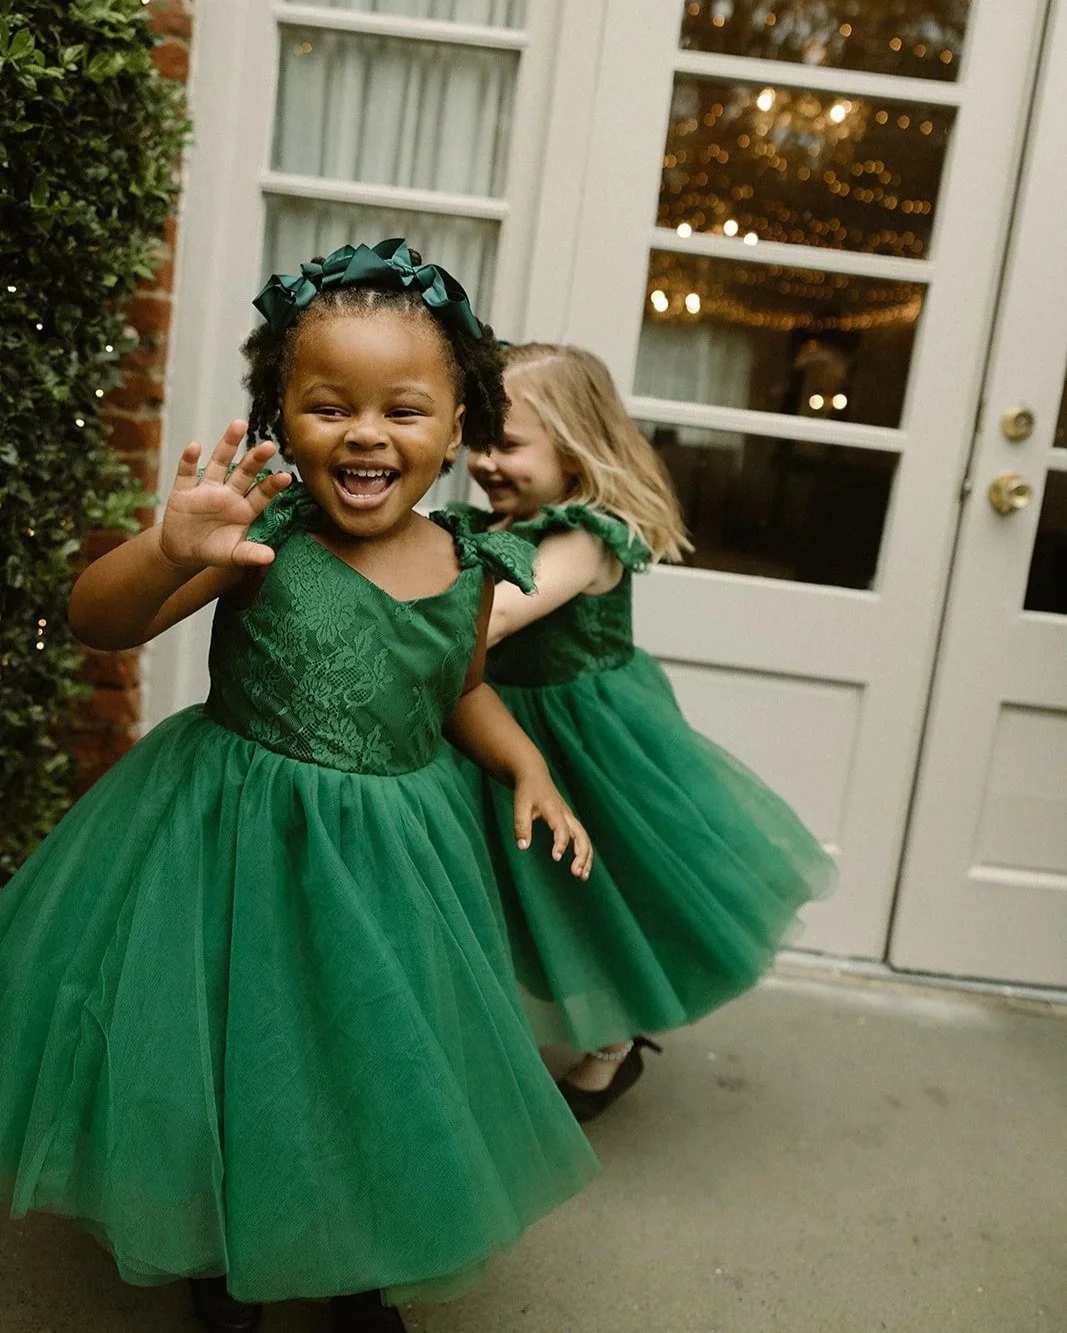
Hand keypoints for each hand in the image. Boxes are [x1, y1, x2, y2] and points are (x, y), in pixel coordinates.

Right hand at [159, 419, 290, 569]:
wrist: (183, 551)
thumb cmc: (214, 550)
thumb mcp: (233, 555)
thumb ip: (251, 554)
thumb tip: (271, 556)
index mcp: (244, 509)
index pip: (261, 494)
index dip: (272, 486)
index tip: (286, 477)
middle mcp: (228, 494)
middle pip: (244, 472)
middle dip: (256, 459)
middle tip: (270, 445)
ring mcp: (207, 489)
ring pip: (219, 463)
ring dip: (228, 444)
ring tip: (239, 425)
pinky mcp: (184, 491)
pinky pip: (186, 473)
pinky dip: (188, 460)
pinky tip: (194, 446)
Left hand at [513, 767, 592, 879]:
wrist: (535, 776)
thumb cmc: (526, 791)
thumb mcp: (520, 805)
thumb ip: (521, 825)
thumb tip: (522, 847)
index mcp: (554, 809)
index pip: (562, 828)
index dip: (561, 842)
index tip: (557, 858)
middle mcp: (566, 814)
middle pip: (581, 835)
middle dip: (581, 854)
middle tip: (576, 873)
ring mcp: (571, 818)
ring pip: (585, 839)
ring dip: (586, 857)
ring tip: (582, 877)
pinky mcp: (571, 822)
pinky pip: (582, 839)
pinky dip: (585, 854)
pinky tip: (582, 870)